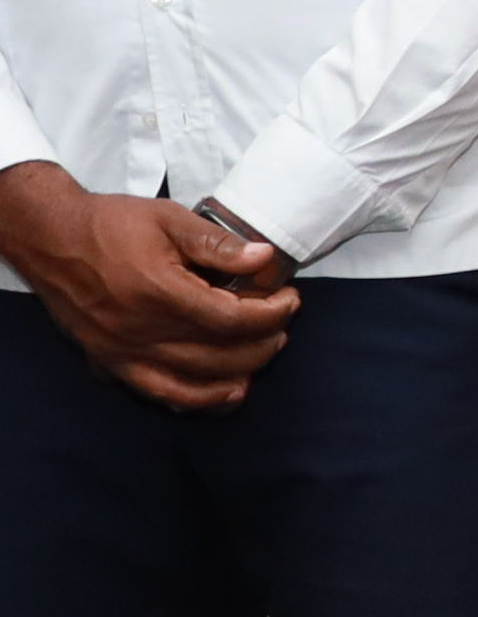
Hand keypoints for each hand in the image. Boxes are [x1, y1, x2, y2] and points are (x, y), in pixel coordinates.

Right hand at [0, 163, 296, 408]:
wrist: (49, 238)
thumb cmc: (109, 224)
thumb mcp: (168, 218)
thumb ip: (217, 243)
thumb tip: (264, 259)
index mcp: (157, 291)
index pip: (231, 319)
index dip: (270, 314)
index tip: (289, 299)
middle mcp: (138, 329)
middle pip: (219, 355)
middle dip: (262, 344)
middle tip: (281, 325)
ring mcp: (121, 351)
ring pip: (192, 382)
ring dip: (236, 374)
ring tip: (261, 357)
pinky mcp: (107, 361)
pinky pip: (157, 392)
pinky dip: (195, 399)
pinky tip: (222, 393)